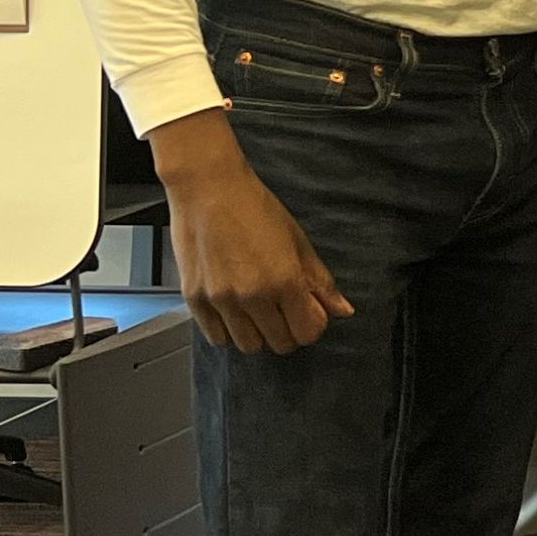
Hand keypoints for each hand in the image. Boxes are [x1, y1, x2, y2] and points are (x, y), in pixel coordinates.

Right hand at [151, 111, 352, 351]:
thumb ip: (320, 281)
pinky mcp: (194, 299)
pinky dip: (229, 331)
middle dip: (289, 332)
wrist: (208, 190)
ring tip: (259, 312)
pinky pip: (216, 337)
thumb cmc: (255, 208)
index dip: (314, 326)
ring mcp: (220, 300)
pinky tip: (235, 312)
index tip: (311, 313)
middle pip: (280, 343)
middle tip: (286, 312)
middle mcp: (252, 297)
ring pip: (248, 346)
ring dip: (259, 334)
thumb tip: (342, 310)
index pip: (308, 332)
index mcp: (284, 282)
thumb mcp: (299, 242)